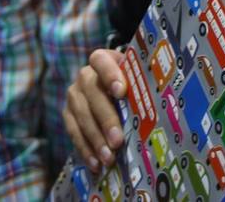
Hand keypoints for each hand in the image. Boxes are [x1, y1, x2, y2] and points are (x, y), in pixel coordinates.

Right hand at [61, 48, 127, 173]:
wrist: (109, 87)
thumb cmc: (129, 82)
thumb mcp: (134, 77)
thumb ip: (139, 83)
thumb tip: (157, 101)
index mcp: (102, 60)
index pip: (101, 60)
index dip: (109, 74)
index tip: (121, 91)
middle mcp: (84, 76)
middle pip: (92, 94)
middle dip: (106, 119)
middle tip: (117, 141)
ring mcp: (73, 96)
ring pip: (81, 116)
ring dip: (95, 140)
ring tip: (109, 158)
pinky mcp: (67, 114)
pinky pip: (73, 132)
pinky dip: (85, 149)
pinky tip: (96, 164)